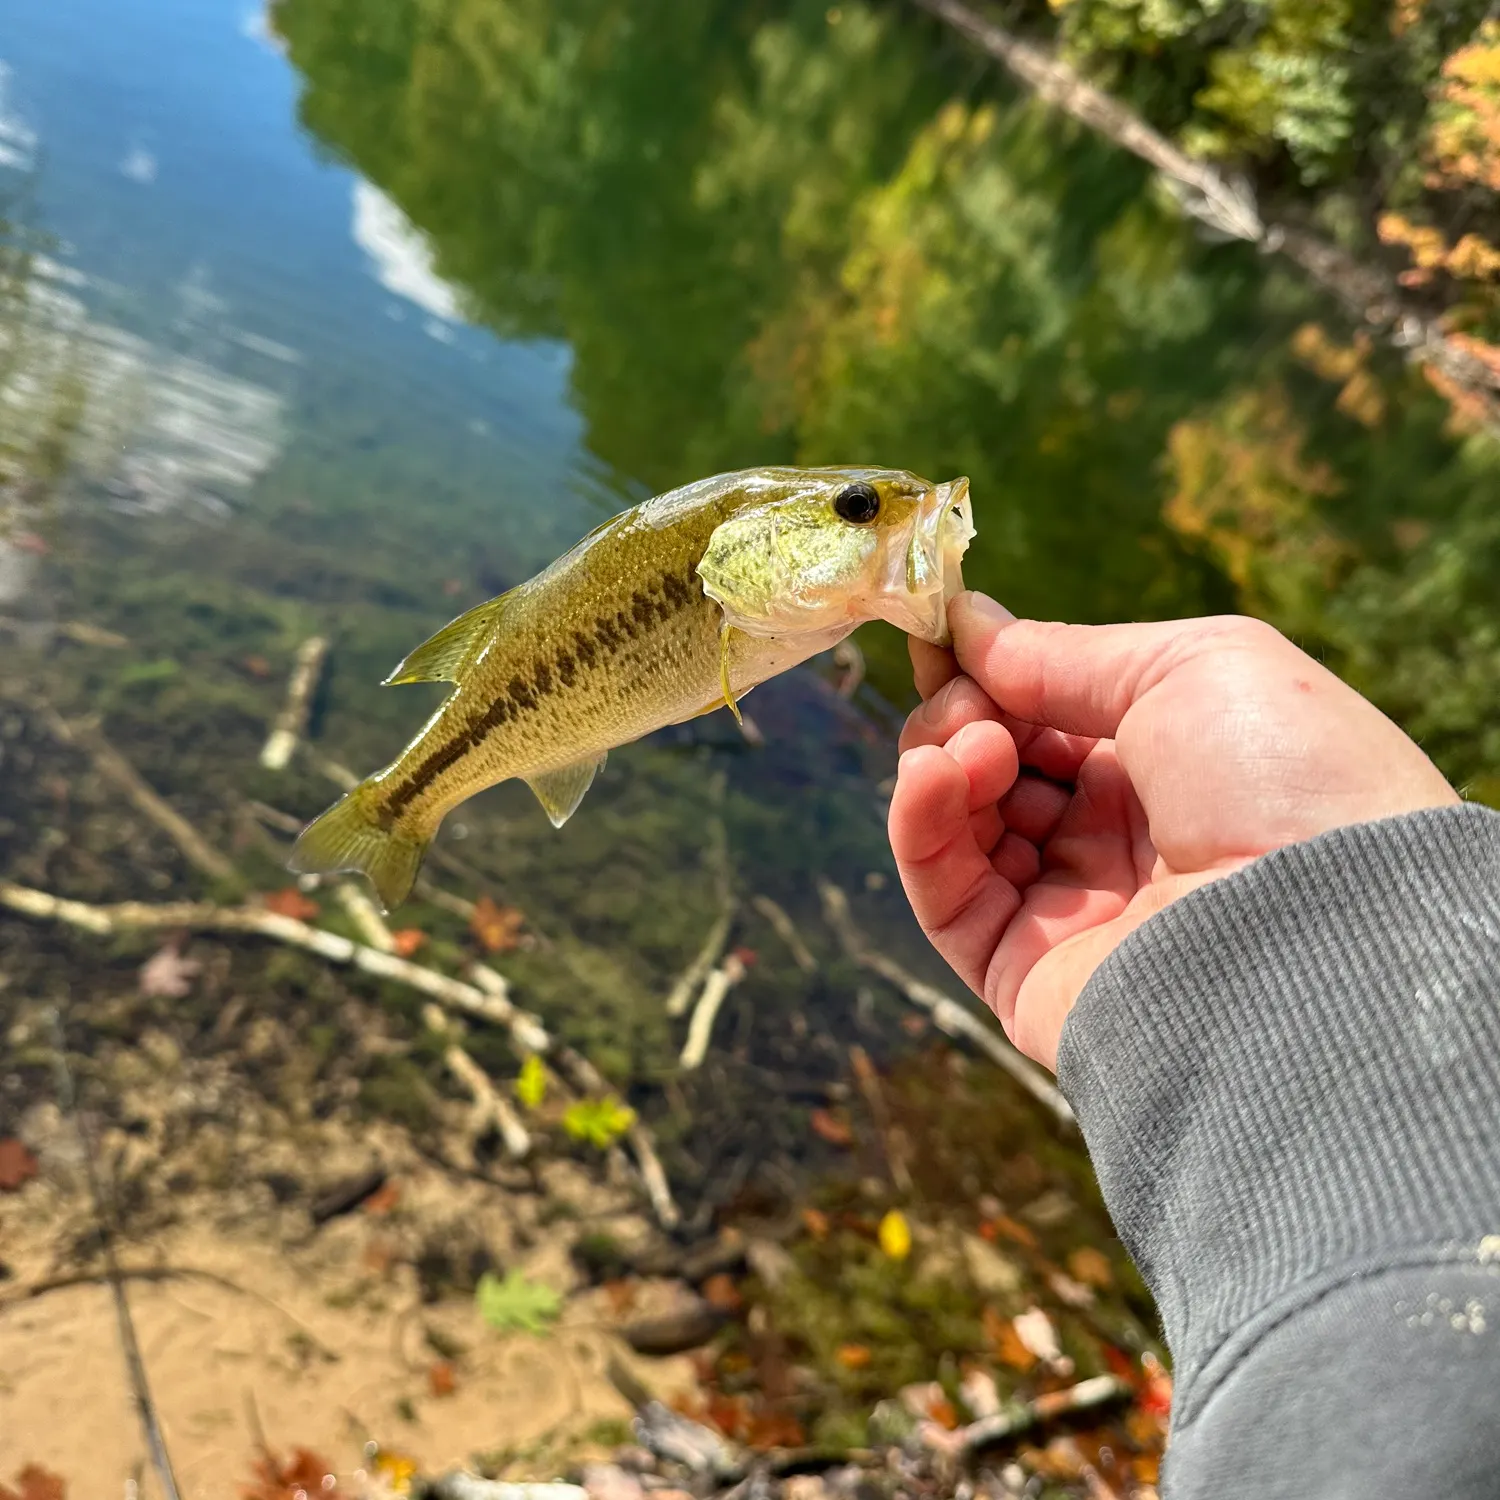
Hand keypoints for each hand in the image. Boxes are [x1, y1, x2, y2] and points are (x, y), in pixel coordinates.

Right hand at [888, 594, 1459, 1069]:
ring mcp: (1069, 908)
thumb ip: (1062, 653)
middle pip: (994, 767)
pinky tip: (934, 777)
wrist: (1324, 932)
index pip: (1045, 715)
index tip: (941, 637)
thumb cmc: (1283, 776)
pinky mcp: (1025, 972)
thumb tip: (967, 622)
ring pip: (960, 828)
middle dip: (963, 715)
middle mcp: (1115, 838)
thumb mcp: (1184, 667)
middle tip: (965, 698)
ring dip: (942, 763)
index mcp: (1164, 766)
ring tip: (971, 744)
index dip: (990, 675)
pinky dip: (920, 827)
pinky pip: (946, 898)